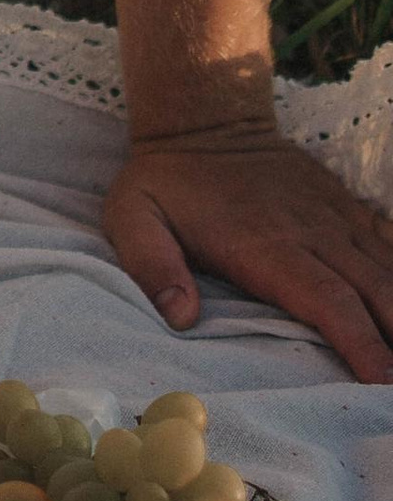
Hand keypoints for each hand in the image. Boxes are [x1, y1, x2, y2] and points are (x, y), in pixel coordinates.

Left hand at [105, 124, 392, 385]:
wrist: (205, 117)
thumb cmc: (167, 181)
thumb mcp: (132, 216)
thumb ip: (151, 265)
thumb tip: (180, 317)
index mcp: (266, 246)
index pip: (327, 301)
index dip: (360, 343)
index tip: (383, 383)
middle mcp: (313, 233)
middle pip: (374, 293)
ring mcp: (335, 218)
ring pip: (390, 270)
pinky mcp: (346, 208)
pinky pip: (390, 241)